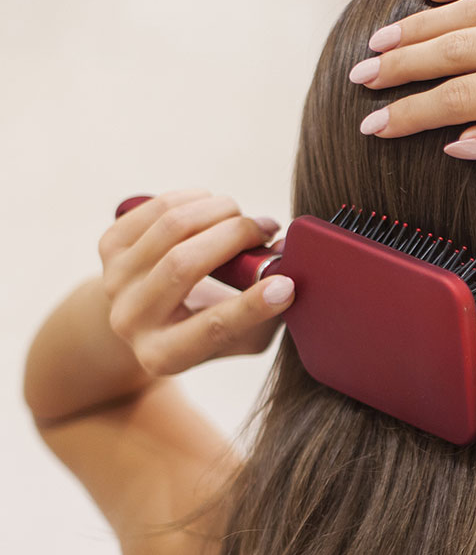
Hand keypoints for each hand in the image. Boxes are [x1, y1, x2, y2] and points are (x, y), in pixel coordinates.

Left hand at [98, 189, 292, 375]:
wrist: (148, 320)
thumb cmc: (209, 328)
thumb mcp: (243, 337)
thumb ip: (270, 313)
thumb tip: (289, 266)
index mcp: (165, 355)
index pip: (211, 328)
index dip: (252, 305)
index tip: (288, 284)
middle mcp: (131, 321)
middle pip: (183, 264)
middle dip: (235, 236)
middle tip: (267, 228)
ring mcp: (115, 280)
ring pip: (170, 227)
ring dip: (218, 210)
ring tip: (241, 215)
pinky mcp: (108, 247)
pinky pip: (156, 209)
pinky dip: (194, 199)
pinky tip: (213, 205)